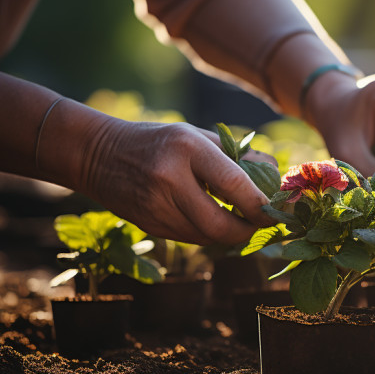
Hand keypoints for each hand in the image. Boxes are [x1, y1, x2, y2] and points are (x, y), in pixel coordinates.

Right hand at [80, 120, 275, 244]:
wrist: (97, 154)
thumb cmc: (158, 140)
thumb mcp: (195, 135)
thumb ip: (236, 155)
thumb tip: (275, 176)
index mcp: (186, 148)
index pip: (235, 185)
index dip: (261, 205)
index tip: (277, 211)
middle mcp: (170, 179)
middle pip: (222, 225)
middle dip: (249, 230)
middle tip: (263, 224)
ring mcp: (156, 206)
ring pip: (208, 237)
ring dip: (230, 234)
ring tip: (242, 220)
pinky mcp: (149, 226)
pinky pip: (191, 238)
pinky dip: (209, 233)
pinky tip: (214, 219)